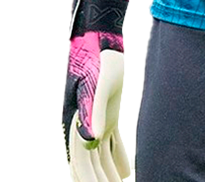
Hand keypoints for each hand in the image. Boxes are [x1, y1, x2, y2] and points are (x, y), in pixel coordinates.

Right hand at [63, 34, 132, 181]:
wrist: (100, 37)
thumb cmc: (94, 59)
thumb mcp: (94, 85)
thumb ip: (91, 112)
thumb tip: (89, 141)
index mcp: (75, 124)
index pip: (80, 165)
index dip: (90, 180)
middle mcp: (82, 127)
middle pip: (92, 165)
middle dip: (102, 180)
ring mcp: (96, 122)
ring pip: (102, 158)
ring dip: (110, 174)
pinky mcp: (108, 115)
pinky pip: (112, 144)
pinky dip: (119, 159)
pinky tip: (129, 170)